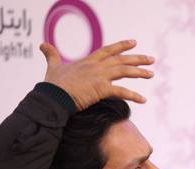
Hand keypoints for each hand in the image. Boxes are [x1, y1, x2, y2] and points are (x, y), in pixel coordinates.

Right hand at [39, 39, 154, 110]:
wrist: (52, 97)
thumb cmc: (52, 85)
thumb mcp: (52, 67)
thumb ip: (51, 55)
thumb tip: (42, 44)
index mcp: (88, 61)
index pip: (108, 50)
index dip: (121, 46)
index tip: (134, 43)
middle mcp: (96, 66)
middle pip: (121, 59)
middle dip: (138, 58)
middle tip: (151, 59)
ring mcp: (99, 76)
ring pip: (125, 71)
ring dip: (140, 72)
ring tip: (151, 74)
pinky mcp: (101, 89)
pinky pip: (122, 92)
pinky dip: (134, 96)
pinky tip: (144, 100)